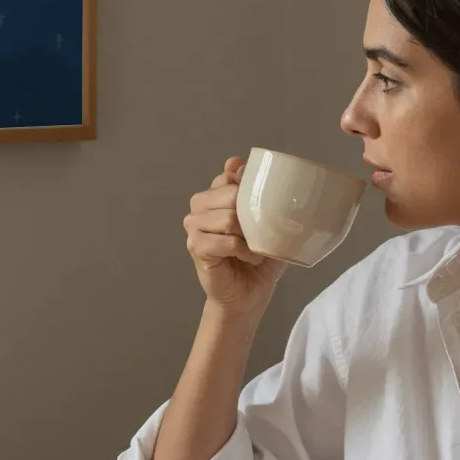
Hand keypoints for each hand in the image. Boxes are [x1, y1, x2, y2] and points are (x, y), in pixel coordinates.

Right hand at [185, 157, 286, 319]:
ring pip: (227, 218)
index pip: (226, 178)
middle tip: (258, 234)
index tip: (259, 201)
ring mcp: (194, 228)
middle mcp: (199, 209)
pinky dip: (244, 251)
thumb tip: (238, 163)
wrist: (248, 296)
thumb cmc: (257, 260)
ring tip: (254, 249)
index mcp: (213, 197)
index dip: (245, 187)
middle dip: (250, 214)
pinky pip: (226, 241)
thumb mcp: (265, 223)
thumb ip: (255, 192)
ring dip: (250, 236)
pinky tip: (249, 259)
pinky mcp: (196, 248)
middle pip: (227, 194)